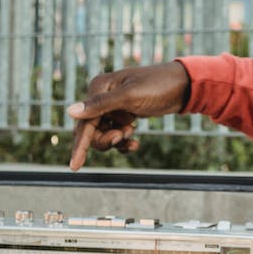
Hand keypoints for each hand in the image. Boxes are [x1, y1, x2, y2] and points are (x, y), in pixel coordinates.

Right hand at [67, 61, 190, 170]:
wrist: (183, 86)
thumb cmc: (157, 86)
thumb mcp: (130, 96)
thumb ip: (100, 105)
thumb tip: (69, 112)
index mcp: (99, 88)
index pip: (84, 122)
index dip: (80, 145)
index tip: (74, 167)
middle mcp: (102, 96)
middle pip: (91, 130)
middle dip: (106, 139)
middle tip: (124, 135)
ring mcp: (113, 106)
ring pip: (103, 134)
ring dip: (117, 140)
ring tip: (132, 133)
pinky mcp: (124, 114)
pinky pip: (116, 134)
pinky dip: (123, 142)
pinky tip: (135, 144)